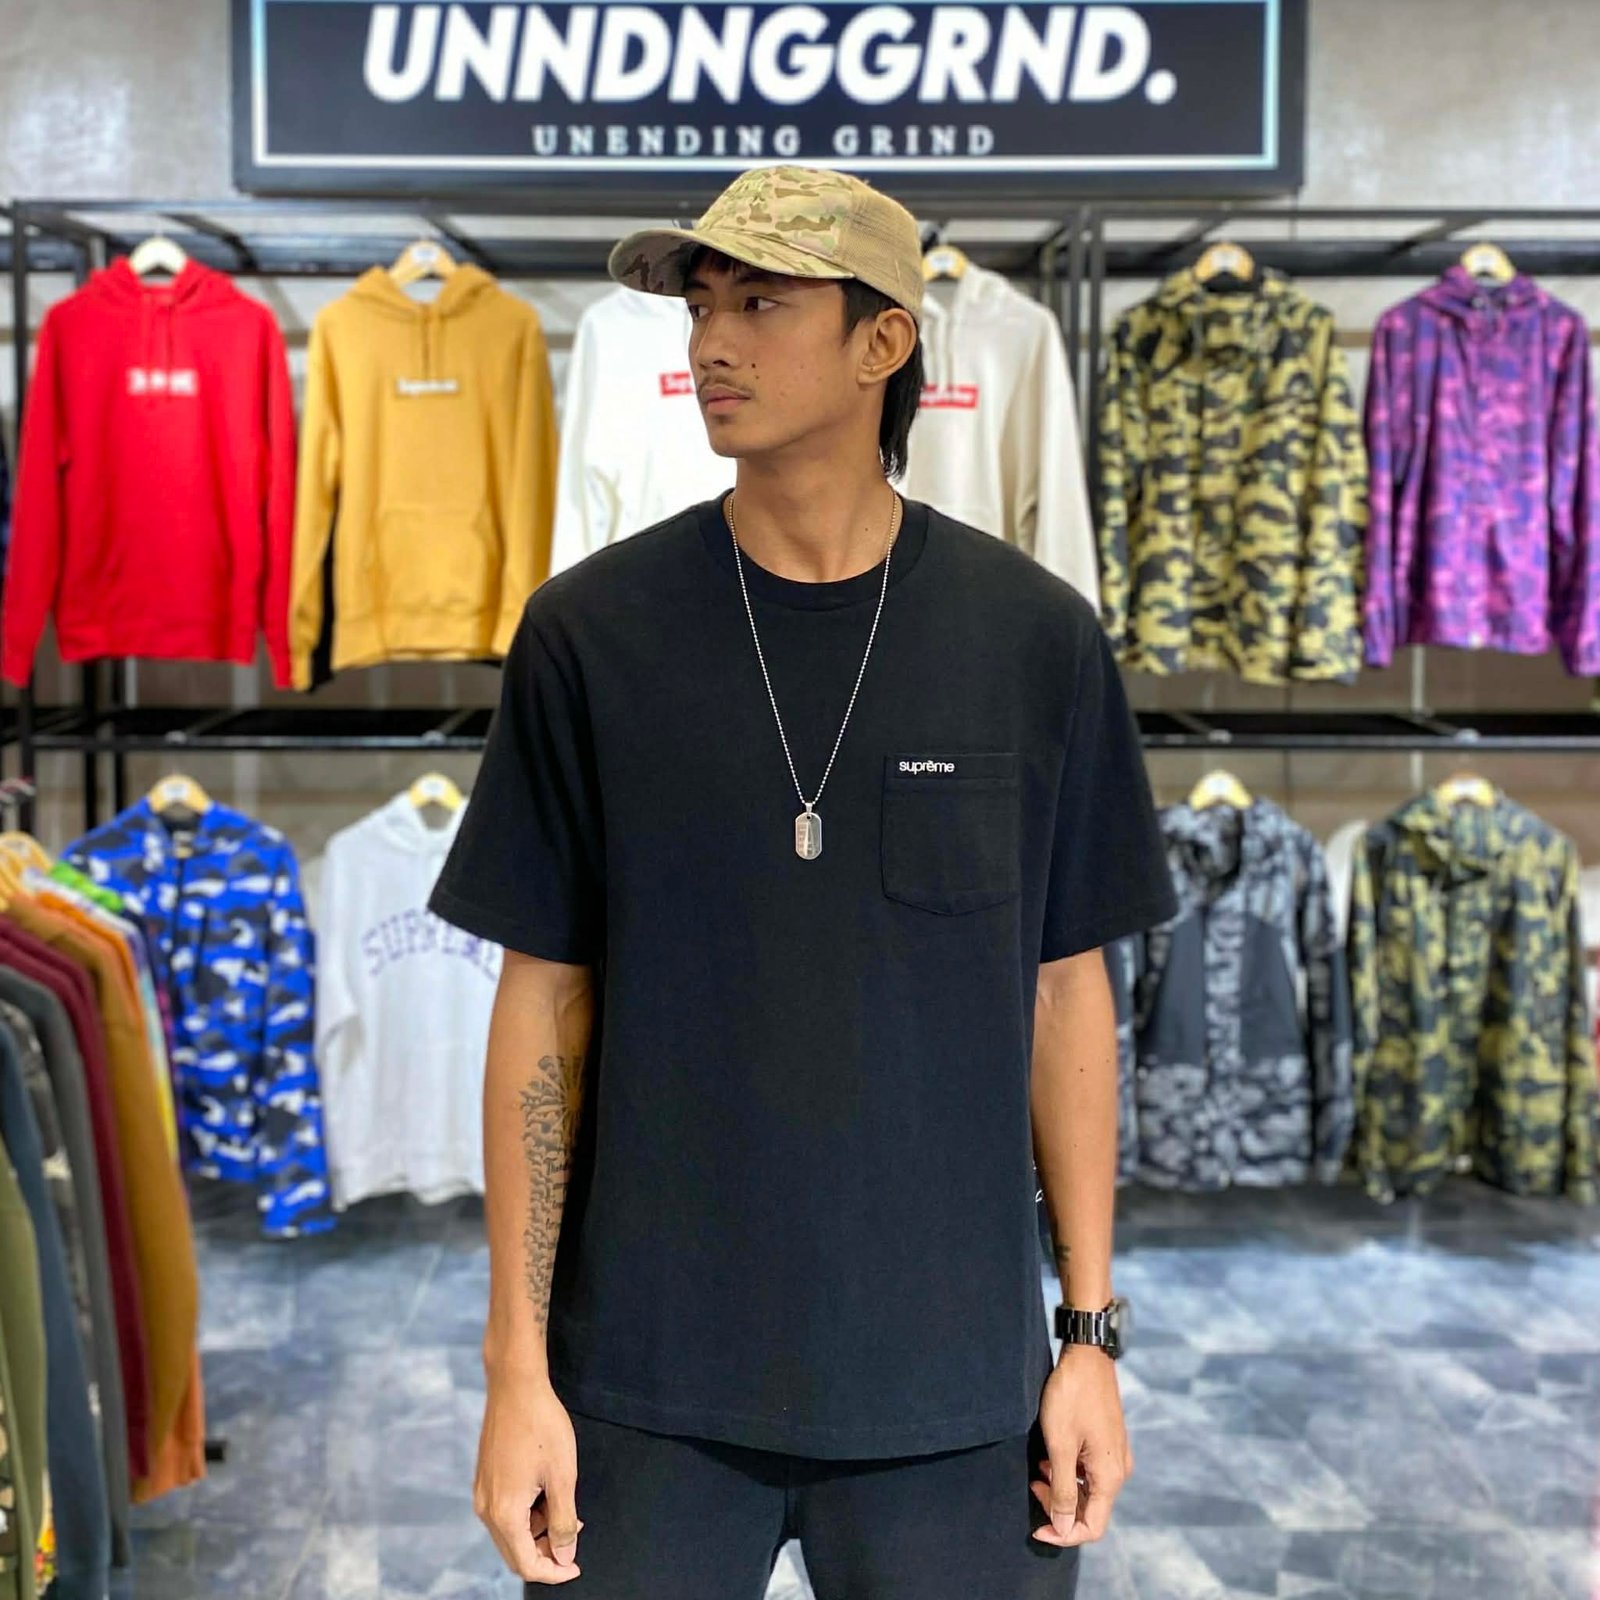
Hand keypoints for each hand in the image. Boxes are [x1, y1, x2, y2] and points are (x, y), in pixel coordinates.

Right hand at [475, 1368, 585, 1582]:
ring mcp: (482, 1493)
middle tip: (573, 1538)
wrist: (515, 1384)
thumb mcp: (562, 1475)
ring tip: (565, 1507)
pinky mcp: (484, 1479)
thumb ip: (563, 1521)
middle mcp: (486, 1509)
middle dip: (545, 1553)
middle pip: (514, 1553)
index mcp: (504, 1513)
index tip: (575, 1566)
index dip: (553, 1572)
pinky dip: (527, 1514)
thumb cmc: (541, 1425)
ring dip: (537, 1531)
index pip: (526, 1563)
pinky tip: (547, 1492)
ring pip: (510, 1532)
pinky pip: (505, 1512)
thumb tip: (564, 1555)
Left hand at [1029, 1344, 1132, 1546]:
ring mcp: (1115, 1455)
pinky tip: (1051, 1457)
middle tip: (1033, 1486)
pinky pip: (1090, 1472)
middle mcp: (1119, 1470)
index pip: (1091, 1528)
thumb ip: (1064, 1490)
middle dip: (1059, 1509)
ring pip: (1089, 1491)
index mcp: (1111, 1476)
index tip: (1036, 1527)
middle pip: (1090, 1511)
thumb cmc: (1071, 1397)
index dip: (1063, 1534)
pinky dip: (1069, 1473)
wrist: (1086, 1355)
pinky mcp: (1108, 1442)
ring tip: (1039, 1470)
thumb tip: (1064, 1527)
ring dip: (1063, 1489)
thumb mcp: (1060, 1446)